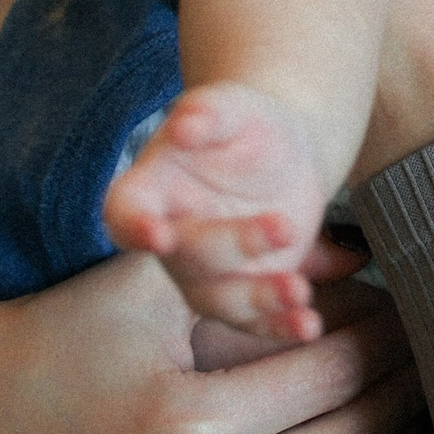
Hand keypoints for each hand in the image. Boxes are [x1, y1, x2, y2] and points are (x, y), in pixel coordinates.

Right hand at [105, 83, 332, 343]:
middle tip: (284, 226)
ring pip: (220, 300)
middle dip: (234, 246)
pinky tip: (308, 326)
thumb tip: (185, 124)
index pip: (125, 215)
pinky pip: (255, 321)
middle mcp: (170, 240)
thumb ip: (207, 111)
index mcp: (149, 191)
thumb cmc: (243, 125)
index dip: (136, 228)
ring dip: (259, 300)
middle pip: (187, 257)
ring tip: (299, 290)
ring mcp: (206, 273)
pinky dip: (281, 326)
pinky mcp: (244, 292)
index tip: (159, 235)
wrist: (286, 150)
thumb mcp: (231, 106)